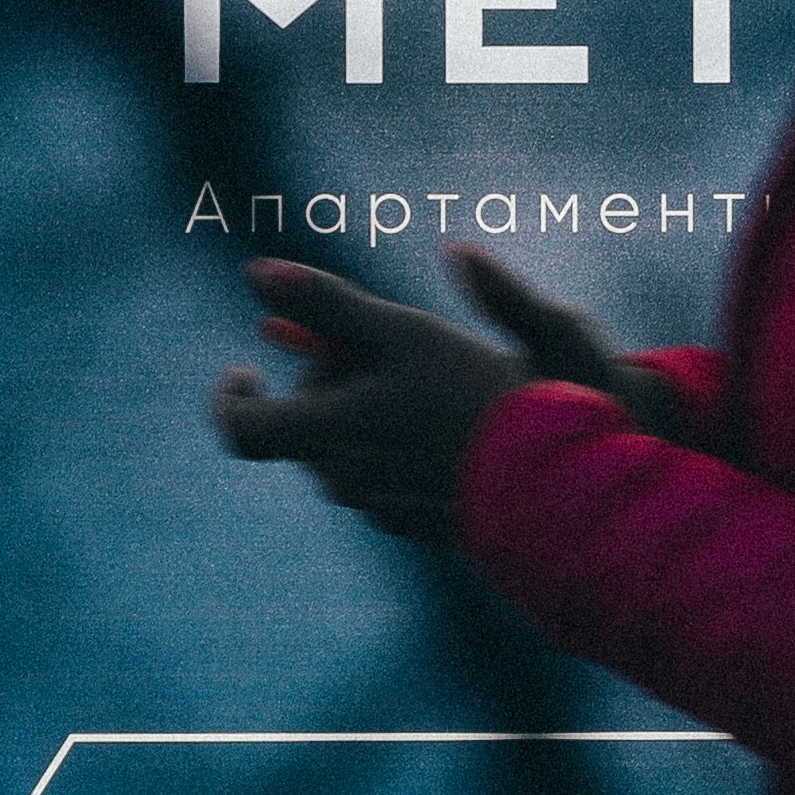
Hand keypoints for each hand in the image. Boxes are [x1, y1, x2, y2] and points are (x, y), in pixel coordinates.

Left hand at [208, 249, 674, 540]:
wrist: (564, 480)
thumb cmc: (487, 391)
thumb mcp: (405, 330)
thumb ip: (326, 302)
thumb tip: (254, 272)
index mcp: (334, 431)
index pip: (242, 428)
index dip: (230, 397)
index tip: (244, 364)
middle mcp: (347, 477)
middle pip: (301, 425)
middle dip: (325, 382)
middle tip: (382, 348)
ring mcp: (379, 505)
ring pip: (340, 450)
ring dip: (358, 414)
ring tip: (427, 381)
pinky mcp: (411, 522)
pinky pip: (375, 478)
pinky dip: (387, 446)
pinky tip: (444, 422)